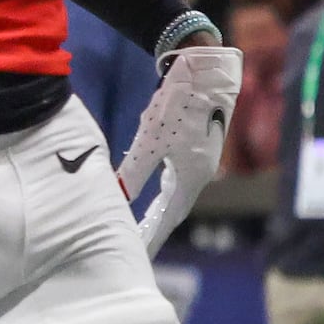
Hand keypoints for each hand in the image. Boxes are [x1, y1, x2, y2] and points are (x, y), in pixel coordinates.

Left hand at [118, 41, 243, 253]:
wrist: (206, 70)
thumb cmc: (179, 105)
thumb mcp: (151, 139)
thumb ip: (134, 172)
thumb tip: (117, 200)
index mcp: (192, 176)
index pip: (168, 217)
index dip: (153, 236)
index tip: (139, 253)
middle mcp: (200, 173)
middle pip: (174, 209)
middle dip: (156, 227)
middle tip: (138, 245)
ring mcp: (201, 159)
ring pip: (177, 193)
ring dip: (161, 209)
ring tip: (144, 225)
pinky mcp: (197, 146)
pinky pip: (179, 178)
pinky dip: (165, 191)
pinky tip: (156, 190)